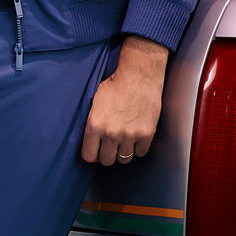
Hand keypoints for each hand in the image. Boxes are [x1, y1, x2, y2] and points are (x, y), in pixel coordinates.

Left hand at [81, 35, 168, 165]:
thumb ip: (91, 124)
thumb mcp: (94, 103)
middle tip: (111, 144)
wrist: (139, 75)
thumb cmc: (115, 85)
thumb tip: (89, 143)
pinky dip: (138, 147)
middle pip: (107, 161)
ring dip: (123, 151)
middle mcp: (111, 133)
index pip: (89, 156)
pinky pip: (140, 153)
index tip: (96, 150)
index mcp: (95, 125)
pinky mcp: (146, 134)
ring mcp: (130, 135)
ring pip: (123, 159)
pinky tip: (136, 136)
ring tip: (124, 140)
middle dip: (107, 154)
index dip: (92, 154)